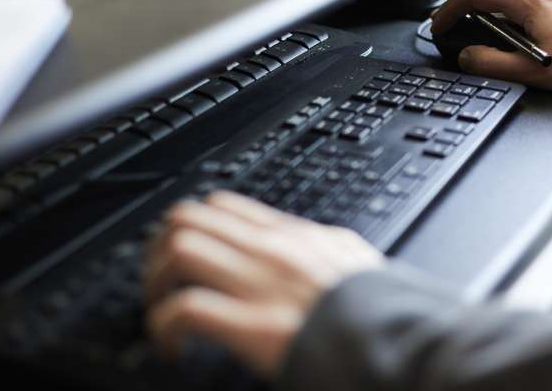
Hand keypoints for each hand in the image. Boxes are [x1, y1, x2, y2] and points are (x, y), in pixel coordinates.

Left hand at [143, 191, 384, 378]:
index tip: (179, 252)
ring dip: (155, 283)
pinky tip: (173, 345)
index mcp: (293, 237)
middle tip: (157, 280)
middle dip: (157, 247)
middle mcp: (270, 251)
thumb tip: (318, 243)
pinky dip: (164, 326)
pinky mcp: (252, 325)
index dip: (188, 226)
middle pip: (188, 218)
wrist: (397, 343)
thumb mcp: (354, 259)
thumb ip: (326, 246)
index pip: (222, 206)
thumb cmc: (380, 310)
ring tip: (158, 311)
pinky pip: (185, 309)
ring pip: (180, 250)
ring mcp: (261, 284)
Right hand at [431, 0, 551, 91]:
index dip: (449, 11)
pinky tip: (510, 29)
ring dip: (487, 8)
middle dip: (465, 8)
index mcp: (527, 0)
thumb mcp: (529, 71)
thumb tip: (467, 58)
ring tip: (479, 31)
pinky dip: (508, 8)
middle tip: (453, 27)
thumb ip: (490, 64)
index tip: (440, 25)